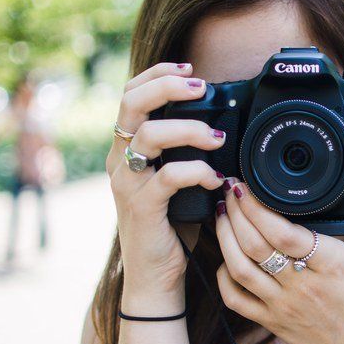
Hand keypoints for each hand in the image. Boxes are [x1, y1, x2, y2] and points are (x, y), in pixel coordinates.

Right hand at [106, 62, 226, 303]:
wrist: (156, 275)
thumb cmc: (173, 225)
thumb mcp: (179, 180)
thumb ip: (188, 153)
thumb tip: (223, 126)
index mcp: (127, 148)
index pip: (130, 95)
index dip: (157, 74)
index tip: (189, 68)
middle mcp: (120, 160)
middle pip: (131, 103)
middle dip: (167, 87)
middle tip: (201, 88)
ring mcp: (127, 183)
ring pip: (149, 135)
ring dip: (188, 129)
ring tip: (218, 138)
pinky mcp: (141, 207)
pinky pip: (168, 176)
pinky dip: (196, 171)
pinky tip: (216, 178)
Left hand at [214, 161, 343, 343]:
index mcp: (332, 264)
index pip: (284, 233)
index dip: (257, 207)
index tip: (246, 184)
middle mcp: (303, 285)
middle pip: (255, 245)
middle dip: (235, 212)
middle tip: (229, 188)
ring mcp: (283, 305)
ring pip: (239, 269)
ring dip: (224, 237)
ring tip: (222, 212)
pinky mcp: (270, 322)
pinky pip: (234, 299)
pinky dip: (222, 275)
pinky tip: (225, 253)